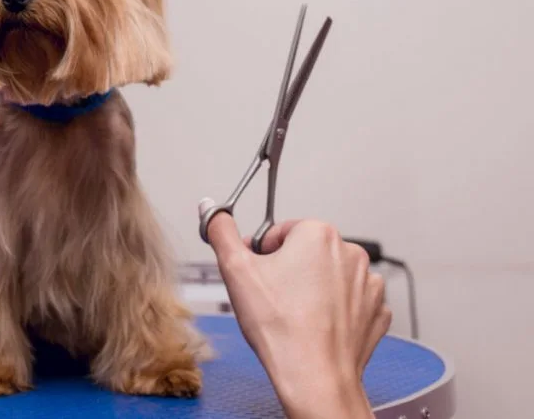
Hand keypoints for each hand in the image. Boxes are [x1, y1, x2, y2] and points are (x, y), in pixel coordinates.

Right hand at [200, 201, 389, 418]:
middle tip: (273, 298)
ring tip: (295, 315)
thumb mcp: (235, 270)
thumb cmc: (280, 328)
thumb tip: (213, 211)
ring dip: (312, 289)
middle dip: (288, 270)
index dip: (262, 255)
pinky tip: (316, 325)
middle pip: (306, 252)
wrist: (314, 377)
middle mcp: (350, 252)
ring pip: (328, 276)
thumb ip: (221, 232)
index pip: (280, 233)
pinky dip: (335, 310)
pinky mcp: (376, 311)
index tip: (258, 277)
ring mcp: (368, 283)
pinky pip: (350, 301)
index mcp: (317, 234)